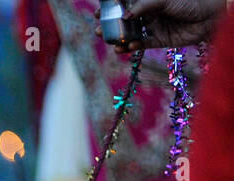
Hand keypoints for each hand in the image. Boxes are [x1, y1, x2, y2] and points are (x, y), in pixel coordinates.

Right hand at [96, 0, 223, 49]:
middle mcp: (151, 13)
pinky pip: (142, 45)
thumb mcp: (164, 0)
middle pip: (126, 20)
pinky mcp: (160, 40)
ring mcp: (155, 27)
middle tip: (99, 29)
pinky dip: (132, 47)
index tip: (99, 12)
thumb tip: (125, 16)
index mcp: (151, 1)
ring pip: (131, 33)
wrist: (210, 17)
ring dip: (118, 38)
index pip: (128, 4)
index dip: (113, 8)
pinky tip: (124, 48)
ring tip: (108, 40)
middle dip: (112, 25)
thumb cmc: (190, 2)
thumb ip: (143, 6)